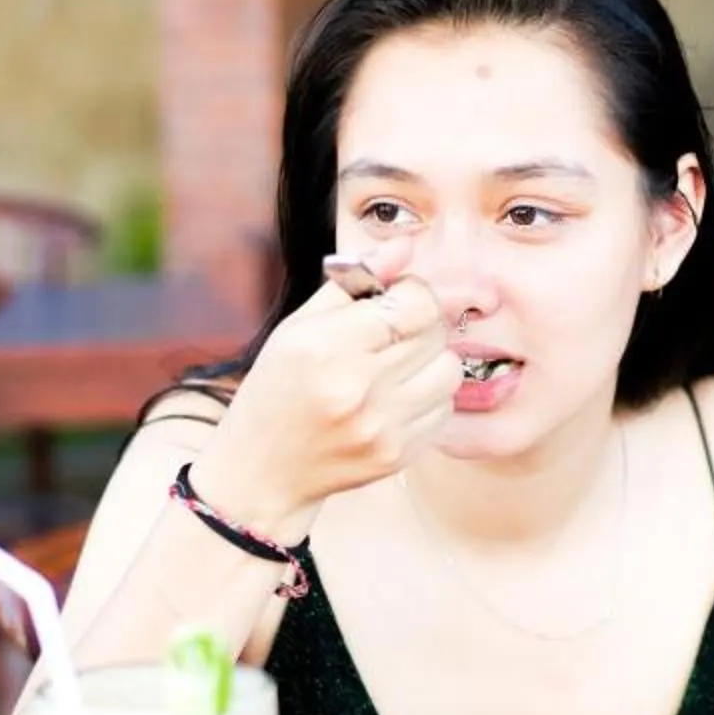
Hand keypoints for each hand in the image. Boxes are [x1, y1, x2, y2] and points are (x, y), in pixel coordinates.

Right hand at [198, 238, 462, 535]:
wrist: (263, 469)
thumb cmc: (278, 388)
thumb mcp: (299, 326)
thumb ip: (355, 282)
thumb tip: (405, 245)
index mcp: (326, 346)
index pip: (413, 302)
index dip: (411, 292)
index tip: (393, 300)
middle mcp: (357, 387)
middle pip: (436, 332)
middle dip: (421, 322)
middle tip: (395, 330)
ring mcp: (380, 427)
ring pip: (450, 371)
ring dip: (431, 360)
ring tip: (398, 365)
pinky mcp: (397, 455)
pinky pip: (443, 409)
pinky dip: (428, 397)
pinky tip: (396, 398)